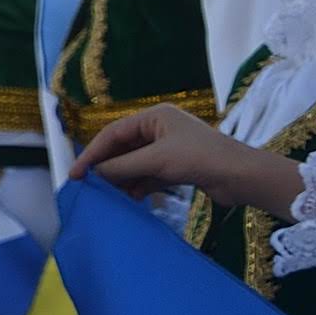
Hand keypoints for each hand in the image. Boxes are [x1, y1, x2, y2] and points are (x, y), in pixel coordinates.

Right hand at [81, 106, 304, 214]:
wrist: (239, 176)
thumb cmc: (198, 157)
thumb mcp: (155, 160)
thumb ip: (121, 166)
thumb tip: (94, 174)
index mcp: (154, 117)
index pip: (113, 133)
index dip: (92, 153)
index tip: (76, 174)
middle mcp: (159, 130)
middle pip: (122, 149)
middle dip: (107, 167)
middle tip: (89, 186)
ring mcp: (168, 149)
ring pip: (134, 164)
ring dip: (122, 179)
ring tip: (109, 195)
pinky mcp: (176, 166)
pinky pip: (147, 174)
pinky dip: (137, 185)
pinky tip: (131, 198)